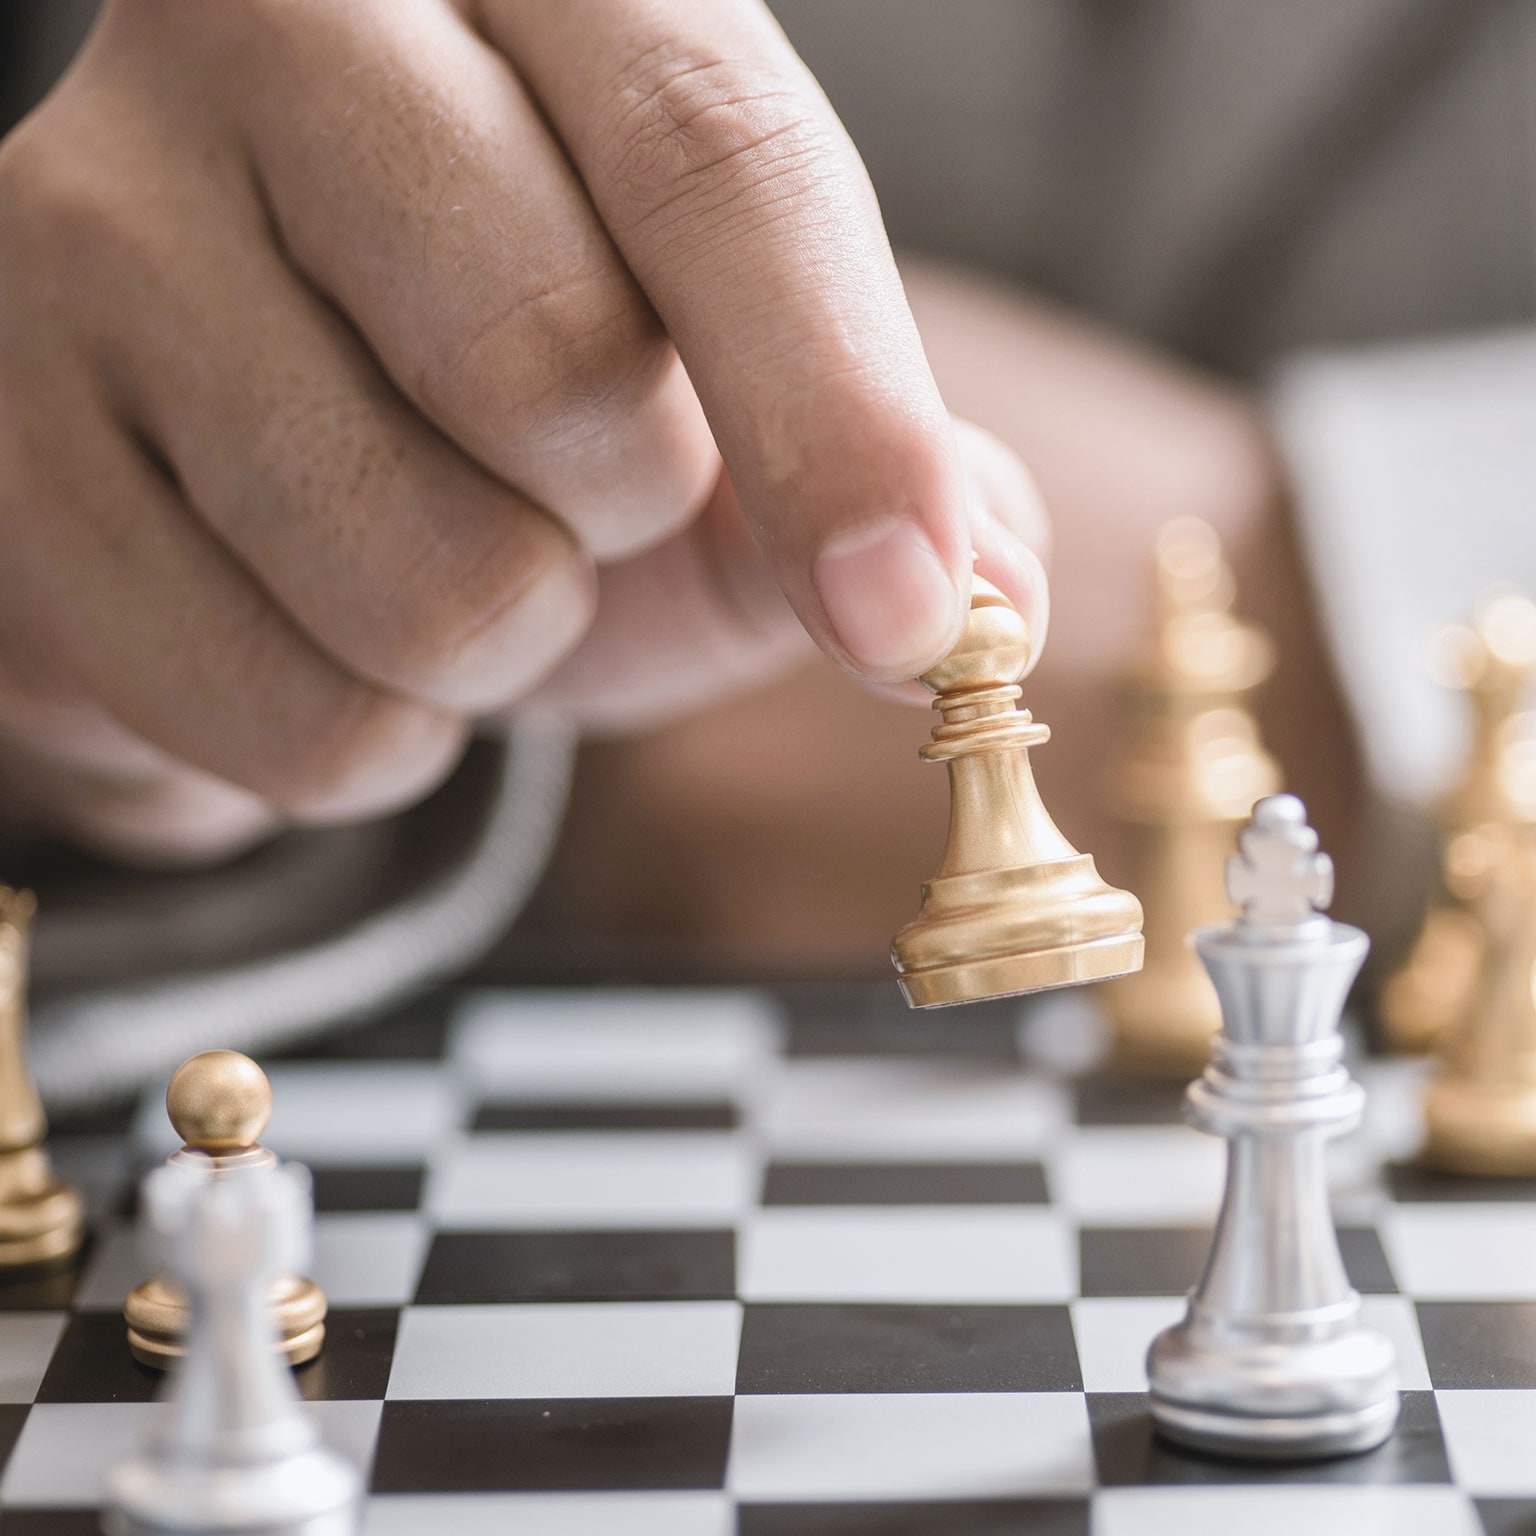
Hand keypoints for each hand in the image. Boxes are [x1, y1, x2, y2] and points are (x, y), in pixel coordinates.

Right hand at [0, 0, 1046, 862]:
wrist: (211, 400)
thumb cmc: (481, 360)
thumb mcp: (686, 359)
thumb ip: (856, 433)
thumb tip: (998, 589)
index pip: (710, 155)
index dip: (840, 410)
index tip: (920, 616)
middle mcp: (257, 33)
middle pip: (562, 377)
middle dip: (622, 514)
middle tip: (563, 485)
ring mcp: (82, 238)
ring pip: (432, 587)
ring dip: (498, 644)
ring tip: (423, 547)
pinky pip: (301, 724)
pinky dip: (375, 737)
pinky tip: (318, 621)